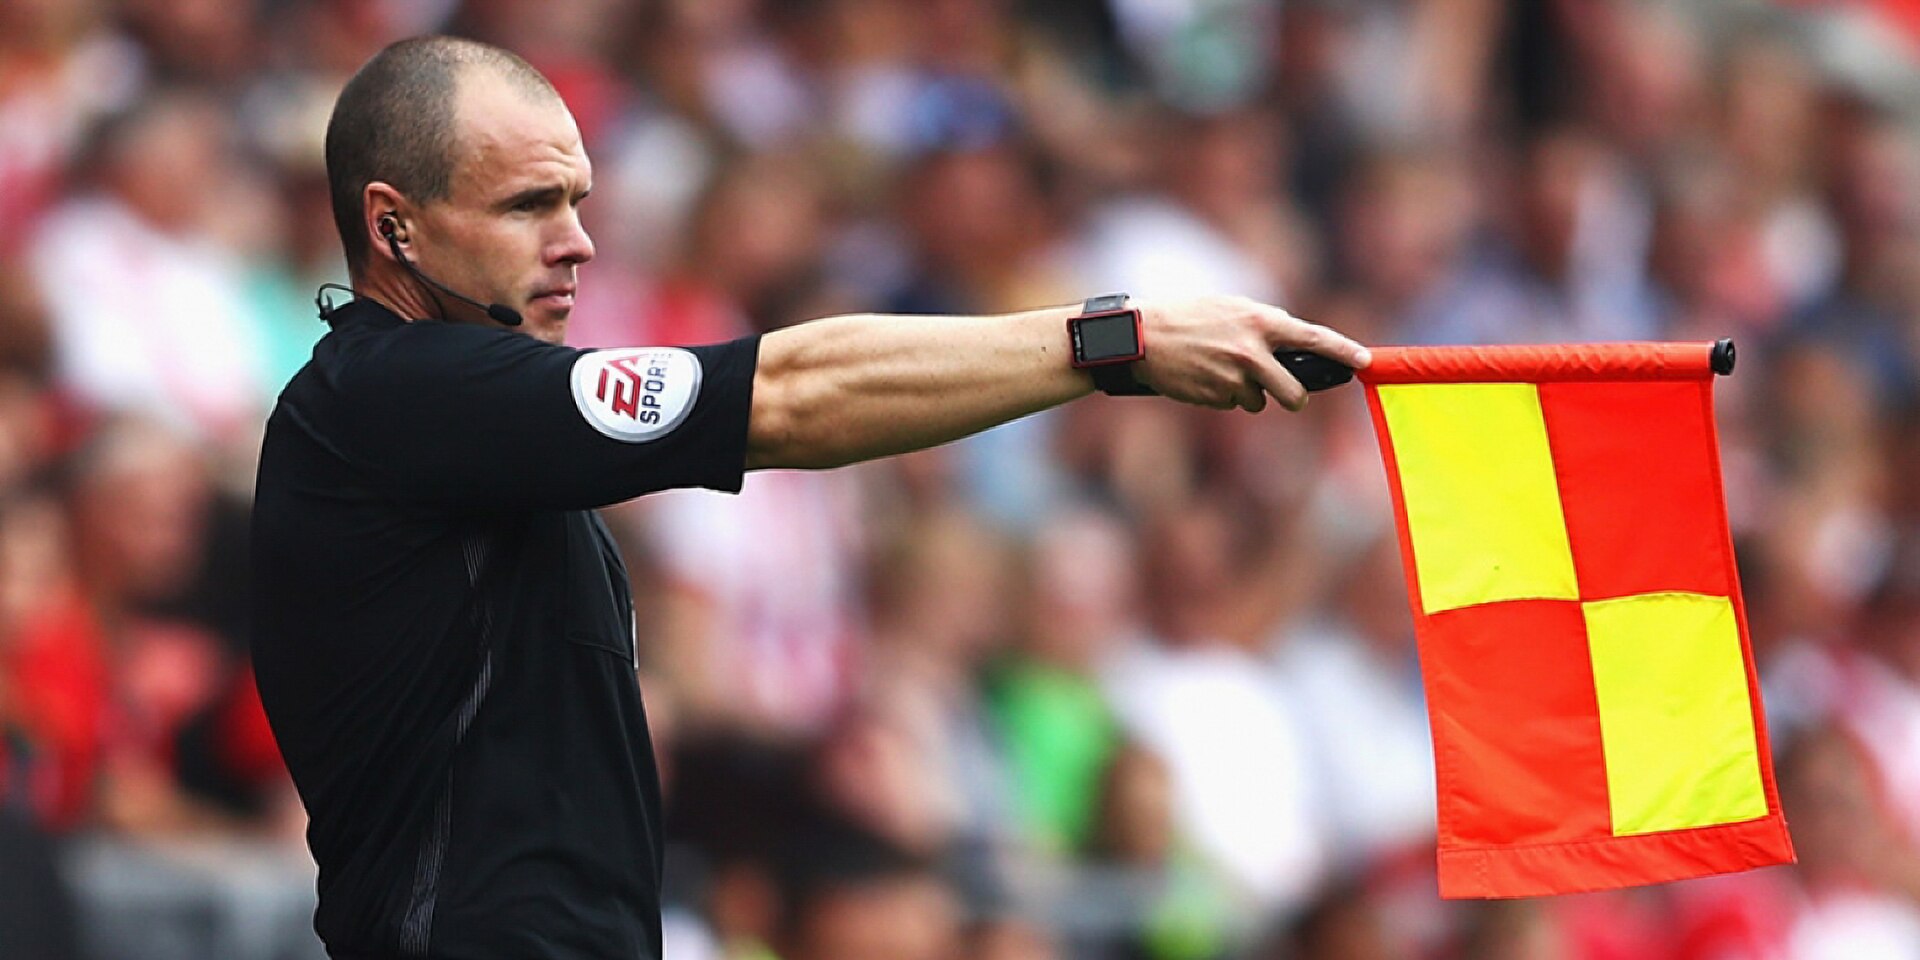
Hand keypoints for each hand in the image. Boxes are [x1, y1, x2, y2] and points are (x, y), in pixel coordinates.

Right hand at [1131, 296, 1371, 411]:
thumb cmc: (1187, 316)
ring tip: (1217, 368)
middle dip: (1291, 399)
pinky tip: (1202, 376)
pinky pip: (1231, 404)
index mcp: (1260, 322)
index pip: (1313, 338)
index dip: (1343, 351)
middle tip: (1285, 395)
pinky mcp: (1214, 397)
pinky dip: (1221, 395)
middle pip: (1293, 395)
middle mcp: (1252, 352)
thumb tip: (1295, 343)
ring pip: (1258, 402)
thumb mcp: (1230, 308)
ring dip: (1246, 392)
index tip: (1365, 361)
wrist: (1140, 336)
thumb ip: (1264, 324)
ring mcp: (1233, 378)